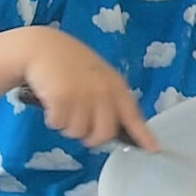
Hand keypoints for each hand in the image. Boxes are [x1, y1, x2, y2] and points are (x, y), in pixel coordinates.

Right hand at [22, 29, 157, 150]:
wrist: (41, 46)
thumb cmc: (69, 62)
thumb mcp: (98, 75)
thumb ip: (107, 97)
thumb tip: (111, 130)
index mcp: (115, 85)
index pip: (133, 115)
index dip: (143, 135)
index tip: (154, 149)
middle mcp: (103, 92)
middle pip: (104, 134)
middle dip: (91, 138)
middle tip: (80, 126)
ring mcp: (83, 96)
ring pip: (78, 132)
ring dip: (68, 125)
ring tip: (63, 105)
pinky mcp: (61, 99)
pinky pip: (58, 125)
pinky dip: (53, 119)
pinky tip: (51, 102)